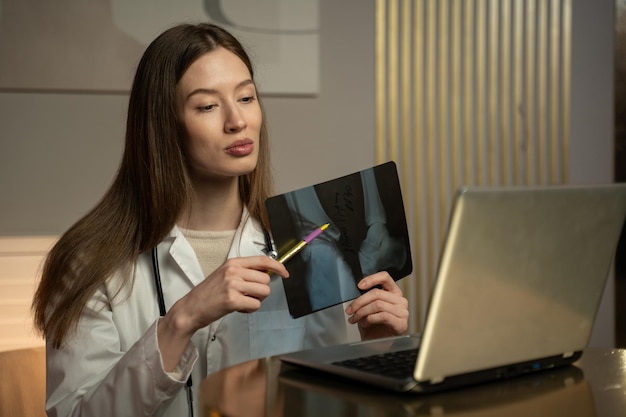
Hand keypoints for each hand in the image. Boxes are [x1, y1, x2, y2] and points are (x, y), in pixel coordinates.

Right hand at [158, 256, 287, 370]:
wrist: (190, 308)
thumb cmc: (209, 293)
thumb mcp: (225, 274)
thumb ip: (245, 272)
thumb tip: (268, 273)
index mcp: (233, 262)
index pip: (263, 260)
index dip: (278, 266)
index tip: (285, 273)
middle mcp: (234, 271)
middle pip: (266, 280)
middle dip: (261, 290)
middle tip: (247, 295)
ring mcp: (233, 285)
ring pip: (264, 292)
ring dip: (256, 300)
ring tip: (242, 301)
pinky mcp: (232, 300)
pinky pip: (255, 305)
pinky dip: (249, 309)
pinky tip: (238, 308)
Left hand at [345, 271, 408, 339]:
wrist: (375, 345)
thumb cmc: (372, 325)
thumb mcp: (367, 307)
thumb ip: (366, 296)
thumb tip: (357, 288)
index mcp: (393, 293)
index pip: (385, 277)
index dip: (371, 279)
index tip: (359, 285)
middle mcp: (400, 300)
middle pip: (377, 293)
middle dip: (359, 302)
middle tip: (350, 310)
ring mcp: (403, 312)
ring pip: (378, 305)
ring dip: (362, 312)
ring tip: (355, 318)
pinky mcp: (401, 324)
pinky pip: (383, 316)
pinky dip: (370, 319)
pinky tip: (365, 324)